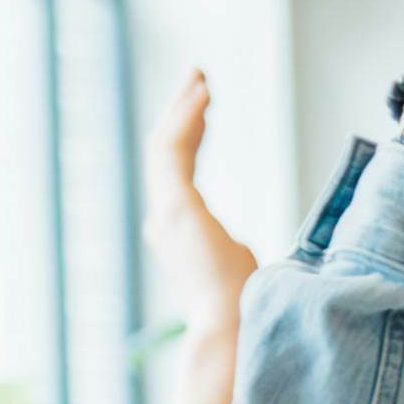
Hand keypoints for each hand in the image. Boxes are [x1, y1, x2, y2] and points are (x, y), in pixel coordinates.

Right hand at [153, 69, 256, 374]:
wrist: (229, 325)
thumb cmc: (240, 304)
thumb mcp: (235, 264)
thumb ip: (228, 246)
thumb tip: (236, 244)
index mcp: (175, 228)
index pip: (176, 168)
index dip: (189, 134)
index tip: (204, 108)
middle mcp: (163, 215)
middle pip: (164, 149)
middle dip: (181, 111)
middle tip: (197, 77)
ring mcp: (166, 210)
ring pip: (165, 144)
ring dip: (183, 108)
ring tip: (200, 78)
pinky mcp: (176, 205)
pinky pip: (174, 149)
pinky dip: (187, 119)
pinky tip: (204, 96)